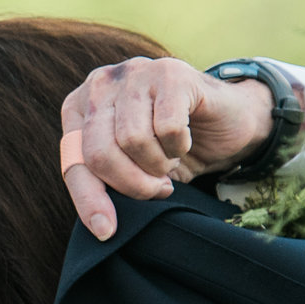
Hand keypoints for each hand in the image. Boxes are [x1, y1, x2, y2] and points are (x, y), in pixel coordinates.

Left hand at [58, 57, 294, 237]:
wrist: (229, 120)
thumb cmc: (171, 146)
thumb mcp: (131, 169)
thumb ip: (106, 183)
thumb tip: (99, 223)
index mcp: (79, 107)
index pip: (75, 162)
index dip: (89, 201)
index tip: (106, 231)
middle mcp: (100, 83)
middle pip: (99, 152)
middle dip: (132, 184)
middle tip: (158, 189)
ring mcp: (135, 72)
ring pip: (132, 140)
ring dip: (158, 163)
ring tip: (169, 159)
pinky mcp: (170, 72)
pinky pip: (167, 127)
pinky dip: (179, 145)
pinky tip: (183, 139)